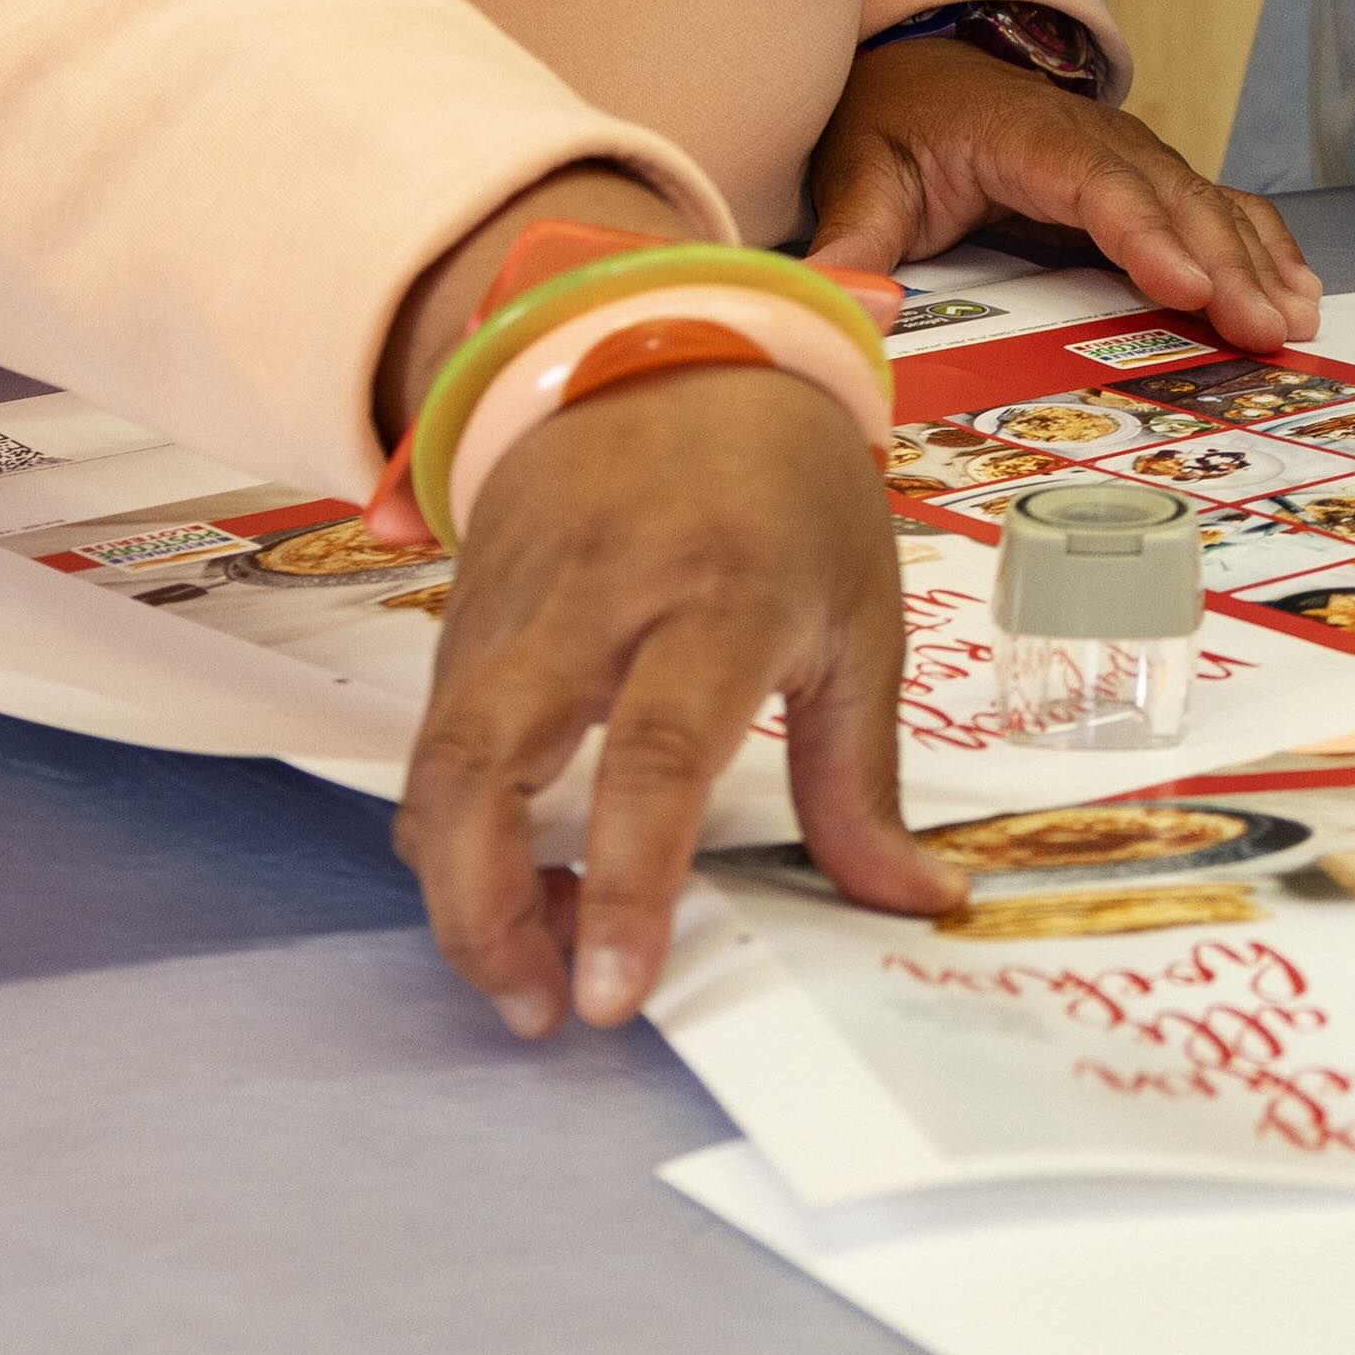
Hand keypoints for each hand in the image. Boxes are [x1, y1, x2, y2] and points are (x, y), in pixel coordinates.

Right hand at [396, 352, 961, 1036]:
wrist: (670, 344)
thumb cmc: (787, 489)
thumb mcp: (860, 617)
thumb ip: (862, 780)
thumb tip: (920, 902)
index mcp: (715, 595)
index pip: (653, 756)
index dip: (628, 885)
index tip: (614, 995)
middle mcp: (591, 602)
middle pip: (485, 766)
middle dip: (484, 911)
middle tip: (540, 1010)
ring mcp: (507, 610)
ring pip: (438, 765)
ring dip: (460, 888)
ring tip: (535, 967)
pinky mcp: (457, 621)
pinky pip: (435, 746)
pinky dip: (455, 835)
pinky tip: (520, 884)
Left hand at [806, 37, 1318, 347]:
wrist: (921, 68)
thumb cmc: (895, 124)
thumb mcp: (860, 176)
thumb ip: (851, 241)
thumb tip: (841, 301)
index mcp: (1026, 137)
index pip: (1094, 184)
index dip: (1145, 234)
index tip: (1187, 286)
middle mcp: (1096, 139)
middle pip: (1171, 198)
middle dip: (1225, 264)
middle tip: (1263, 329)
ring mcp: (1131, 155)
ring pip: (1207, 202)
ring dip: (1258, 258)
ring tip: (1295, 319)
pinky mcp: (1146, 178)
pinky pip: (1216, 206)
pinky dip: (1262, 244)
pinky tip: (1298, 288)